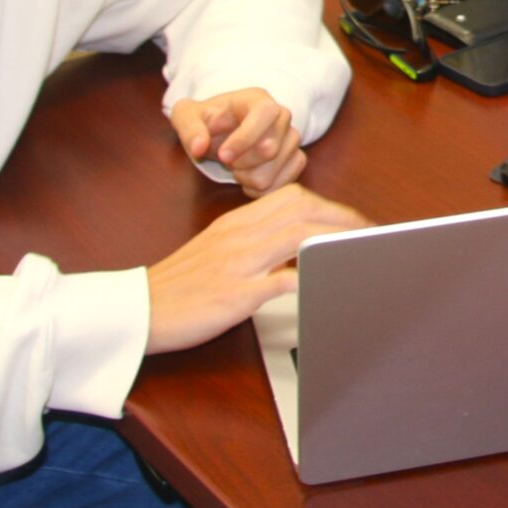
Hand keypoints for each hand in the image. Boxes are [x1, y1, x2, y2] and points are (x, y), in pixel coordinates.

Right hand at [143, 185, 369, 352]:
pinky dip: (309, 276)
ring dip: (335, 238)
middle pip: (301, 208)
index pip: (291, 197)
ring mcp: (238, 263)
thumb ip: (251, 244)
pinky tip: (328, 279)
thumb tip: (292, 248)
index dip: (327, 205)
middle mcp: (239, 236)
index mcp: (234, 224)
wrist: (139, 310)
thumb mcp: (215, 252)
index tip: (349, 219)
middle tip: (368, 230)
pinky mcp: (235, 294)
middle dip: (341, 216)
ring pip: (297, 234)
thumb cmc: (177, 286)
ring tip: (360, 248)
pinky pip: (282, 279)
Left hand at [171, 89, 304, 195]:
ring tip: (236, 168)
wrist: (222, 130)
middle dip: (241, 162)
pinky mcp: (296, 159)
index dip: (244, 138)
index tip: (223, 156)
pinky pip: (284, 183)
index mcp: (258, 99)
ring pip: (275, 170)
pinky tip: (247, 180)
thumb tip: (199, 147)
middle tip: (226, 159)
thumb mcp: (187, 116)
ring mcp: (292, 138)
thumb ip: (189, 128)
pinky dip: (262, 189)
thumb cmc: (207, 121)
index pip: (265, 114)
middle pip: (270, 149)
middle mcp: (282, 115)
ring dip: (248, 177)